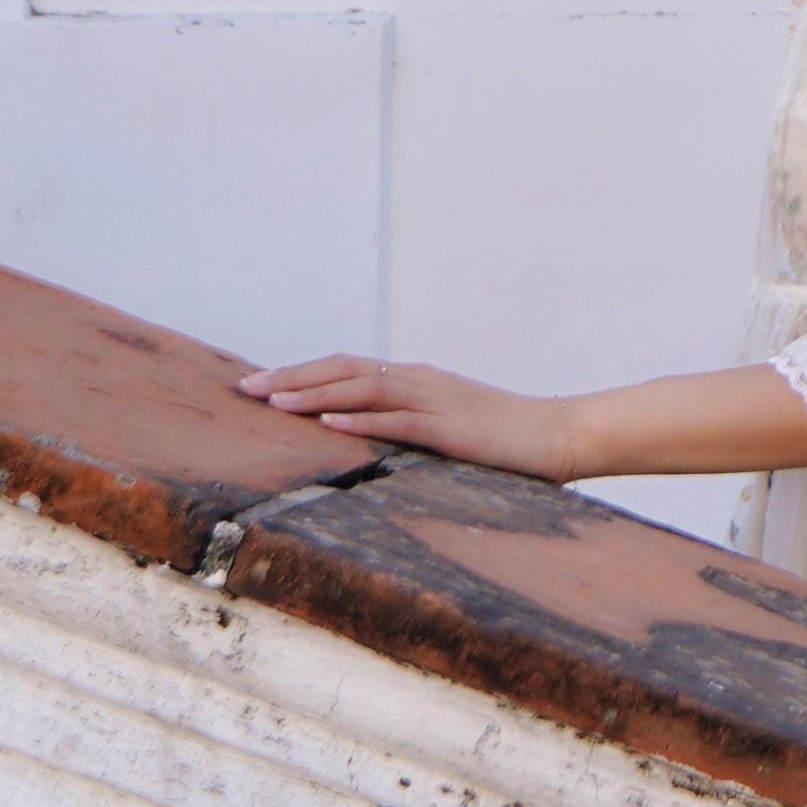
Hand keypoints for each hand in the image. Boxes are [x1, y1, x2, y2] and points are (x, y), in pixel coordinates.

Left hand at [238, 353, 581, 477]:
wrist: (559, 434)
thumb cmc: (504, 438)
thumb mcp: (446, 426)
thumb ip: (408, 423)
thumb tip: (363, 434)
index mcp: (415, 380)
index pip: (348, 368)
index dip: (302, 373)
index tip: (260, 384)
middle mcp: (418, 381)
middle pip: (345, 370)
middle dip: (293, 377)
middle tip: (247, 387)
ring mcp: (435, 401)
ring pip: (364, 390)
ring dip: (315, 394)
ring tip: (274, 401)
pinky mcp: (452, 428)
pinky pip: (399, 422)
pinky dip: (361, 422)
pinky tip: (329, 426)